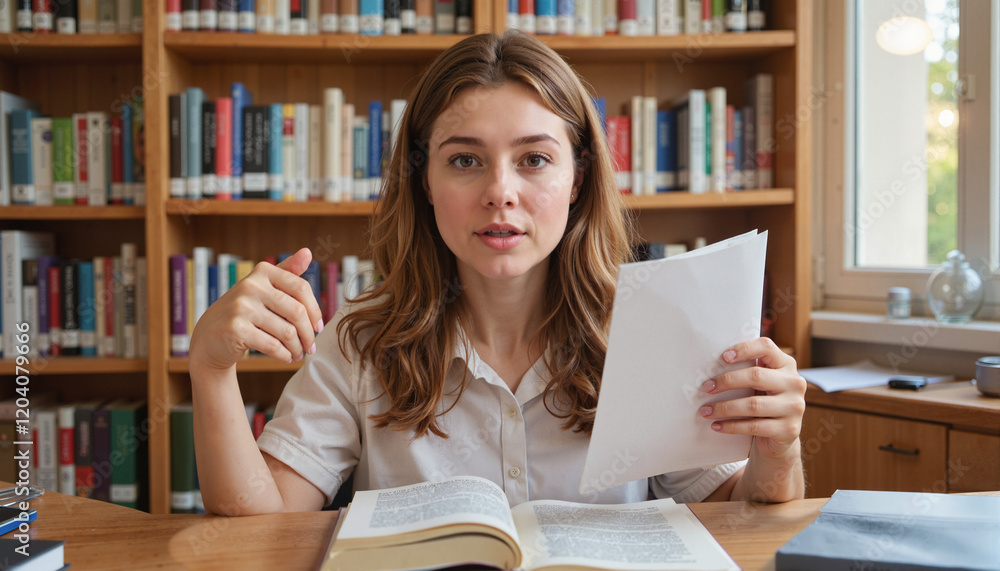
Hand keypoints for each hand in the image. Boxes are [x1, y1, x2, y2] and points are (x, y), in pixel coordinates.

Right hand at [189, 247, 324, 374]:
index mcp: (262, 272)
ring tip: (298, 354)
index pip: (301, 288)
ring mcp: (241, 307)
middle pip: (297, 312)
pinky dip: (284, 355)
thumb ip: (287, 272)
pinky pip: (273, 346)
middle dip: (308, 334)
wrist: (210, 336)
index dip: (315, 310)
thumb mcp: (264, 288)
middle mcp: (251, 285)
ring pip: (287, 332)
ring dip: (297, 348)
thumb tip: (308, 252)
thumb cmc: (244, 311)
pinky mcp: (235, 329)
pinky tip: (285, 358)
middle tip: (311, 347)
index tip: (318, 327)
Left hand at [698, 337, 806, 458]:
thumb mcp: (762, 383)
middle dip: (726, 381)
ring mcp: (794, 407)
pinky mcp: (789, 429)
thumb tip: (710, 365)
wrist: (781, 436)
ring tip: (705, 411)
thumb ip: (748, 370)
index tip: (723, 357)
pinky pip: (754, 426)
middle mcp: (795, 383)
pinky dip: (731, 426)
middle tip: (706, 387)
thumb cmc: (764, 402)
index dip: (744, 349)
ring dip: (724, 408)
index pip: (766, 347)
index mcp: (786, 365)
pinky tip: (716, 426)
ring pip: (753, 404)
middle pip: (756, 376)